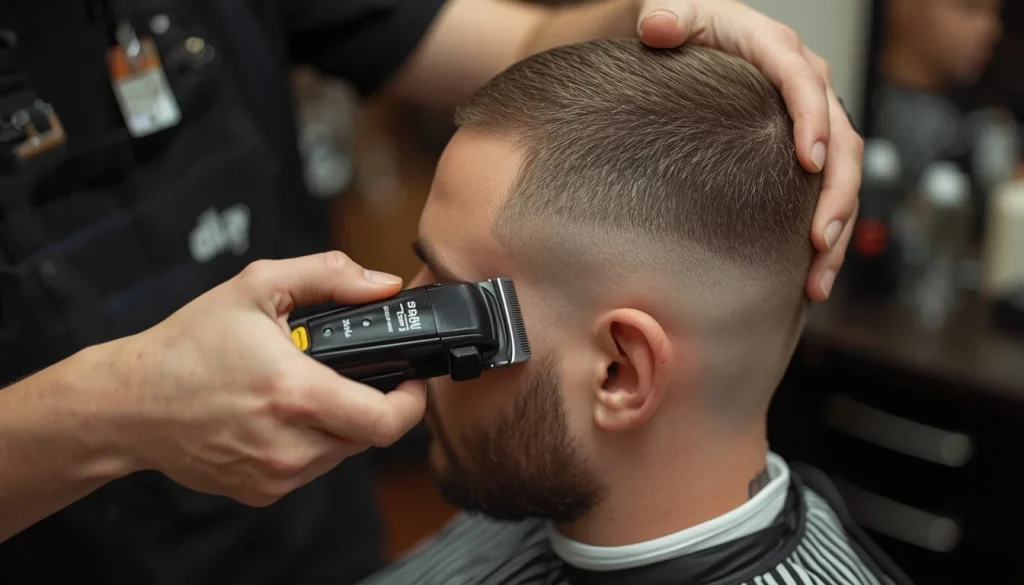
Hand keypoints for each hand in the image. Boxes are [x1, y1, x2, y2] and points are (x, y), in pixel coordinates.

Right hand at [108, 252, 425, 505]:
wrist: (129, 404)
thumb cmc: (188, 346)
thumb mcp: (257, 287)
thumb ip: (328, 276)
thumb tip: (383, 284)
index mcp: (295, 394)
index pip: (388, 421)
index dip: (412, 401)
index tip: (412, 380)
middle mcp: (290, 444)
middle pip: (368, 435)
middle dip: (374, 404)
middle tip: (357, 375)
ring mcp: (276, 475)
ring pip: (342, 453)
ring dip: (341, 424)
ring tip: (309, 390)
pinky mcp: (261, 492)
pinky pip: (311, 469)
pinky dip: (310, 443)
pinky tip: (283, 417)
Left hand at [634, 0, 863, 299]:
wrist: (691, 39)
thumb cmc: (684, 27)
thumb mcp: (674, 12)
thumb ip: (670, 17)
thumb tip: (656, 25)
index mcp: (777, 50)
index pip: (806, 83)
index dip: (813, 121)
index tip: (808, 161)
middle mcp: (807, 83)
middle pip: (842, 142)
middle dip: (837, 195)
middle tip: (820, 241)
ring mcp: (812, 120)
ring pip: (844, 176)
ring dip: (838, 230)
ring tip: (818, 280)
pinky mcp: (805, 149)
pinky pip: (828, 192)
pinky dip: (826, 236)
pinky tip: (809, 279)